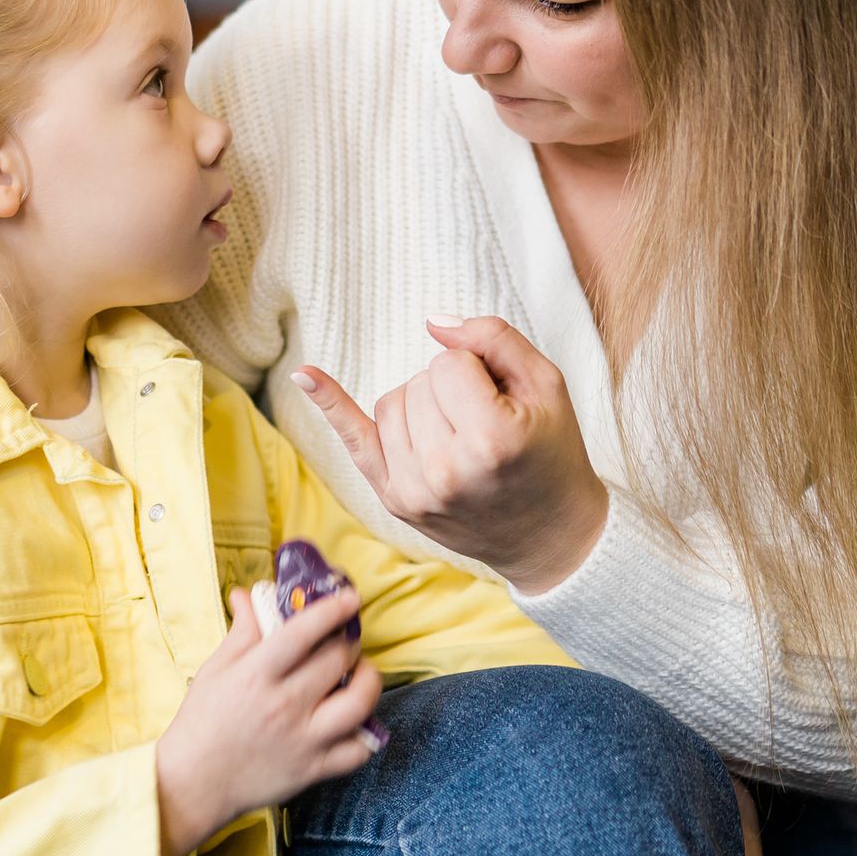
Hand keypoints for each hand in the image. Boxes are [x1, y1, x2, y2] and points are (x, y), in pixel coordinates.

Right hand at [155, 586, 381, 855]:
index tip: (348, 598)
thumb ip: (242, 631)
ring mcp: (304, 739)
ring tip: (359, 673)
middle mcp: (285, 704)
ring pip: (360, 702)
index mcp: (256, 674)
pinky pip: (359, 749)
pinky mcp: (314, 769)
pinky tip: (354, 718)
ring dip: (368, 679)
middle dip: (348, 641)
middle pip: (337, 659)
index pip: (304, 632)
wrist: (194, 783)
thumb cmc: (202, 721)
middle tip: (344, 639)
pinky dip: (366, 732)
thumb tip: (249, 594)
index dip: (332, 610)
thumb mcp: (215, 669)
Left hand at [294, 315, 608, 593]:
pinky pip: (353, 438)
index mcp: (490, 439)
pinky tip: (303, 375)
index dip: (478, 371)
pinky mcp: (395, 500)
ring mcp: (414, 490)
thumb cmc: (552, 452)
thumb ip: (494, 338)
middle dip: (451, 390)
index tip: (502, 403)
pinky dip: (330, 405)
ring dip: (421, 406)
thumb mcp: (547, 384)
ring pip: (391, 403)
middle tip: (487, 425)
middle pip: (417, 382)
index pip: (449, 363)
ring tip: (460, 435)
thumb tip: (432, 322)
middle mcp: (445, 470)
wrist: (550, 533)